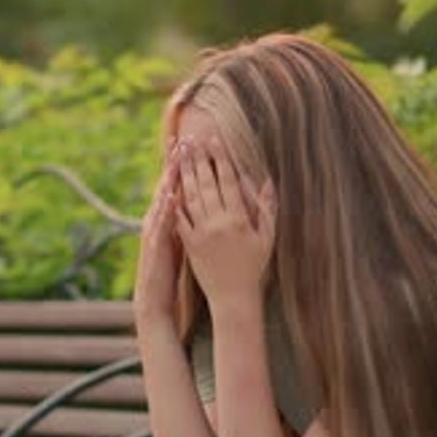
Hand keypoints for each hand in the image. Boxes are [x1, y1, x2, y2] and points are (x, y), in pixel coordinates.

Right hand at [133, 147, 181, 334]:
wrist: (154, 296)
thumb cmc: (170, 267)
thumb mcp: (180, 238)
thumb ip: (186, 217)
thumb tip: (198, 197)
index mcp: (167, 218)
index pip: (175, 186)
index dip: (181, 165)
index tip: (190, 143)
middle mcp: (158, 221)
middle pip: (166, 187)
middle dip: (174, 164)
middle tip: (181, 140)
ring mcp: (155, 233)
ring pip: (161, 202)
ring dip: (168, 180)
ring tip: (175, 161)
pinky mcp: (155, 247)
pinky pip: (161, 225)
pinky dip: (165, 210)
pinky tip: (169, 196)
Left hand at [174, 135, 276, 307]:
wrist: (235, 297)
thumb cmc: (254, 268)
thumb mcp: (267, 237)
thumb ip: (267, 208)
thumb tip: (266, 181)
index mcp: (240, 218)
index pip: (228, 181)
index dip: (221, 158)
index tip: (214, 140)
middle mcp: (219, 222)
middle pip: (207, 183)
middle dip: (199, 159)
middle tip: (192, 139)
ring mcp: (202, 233)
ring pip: (192, 196)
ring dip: (186, 173)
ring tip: (181, 155)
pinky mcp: (190, 244)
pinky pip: (180, 219)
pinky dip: (174, 202)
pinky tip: (169, 186)